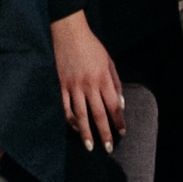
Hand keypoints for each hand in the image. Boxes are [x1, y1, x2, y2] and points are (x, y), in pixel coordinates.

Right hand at [50, 10, 123, 152]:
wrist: (69, 33)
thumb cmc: (92, 47)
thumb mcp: (109, 62)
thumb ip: (116, 83)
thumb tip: (121, 104)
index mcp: (103, 79)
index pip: (113, 106)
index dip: (118, 121)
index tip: (122, 133)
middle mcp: (89, 85)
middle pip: (98, 114)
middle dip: (104, 133)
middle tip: (108, 148)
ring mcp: (73, 86)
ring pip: (80, 114)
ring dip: (85, 132)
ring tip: (90, 146)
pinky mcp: (60, 85)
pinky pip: (64, 107)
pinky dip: (69, 120)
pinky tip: (74, 128)